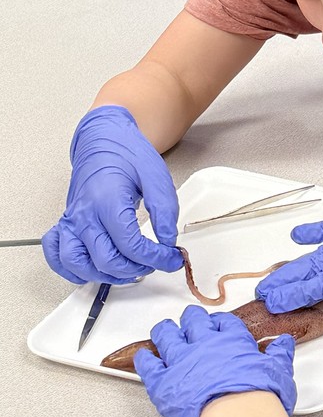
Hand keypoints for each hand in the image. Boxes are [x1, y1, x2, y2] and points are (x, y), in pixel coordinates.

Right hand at [42, 105, 182, 283]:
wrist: (104, 141)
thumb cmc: (128, 156)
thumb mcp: (157, 177)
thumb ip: (165, 211)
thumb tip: (168, 241)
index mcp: (107, 200)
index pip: (130, 245)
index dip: (156, 258)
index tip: (172, 258)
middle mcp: (84, 214)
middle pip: (106, 259)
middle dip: (136, 268)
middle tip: (156, 263)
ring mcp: (71, 220)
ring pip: (78, 264)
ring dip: (106, 275)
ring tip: (129, 269)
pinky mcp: (66, 224)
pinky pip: (56, 256)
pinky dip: (72, 270)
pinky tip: (94, 269)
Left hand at [134, 305, 297, 416]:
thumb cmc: (259, 398)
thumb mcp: (279, 371)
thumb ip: (280, 354)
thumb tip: (284, 343)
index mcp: (231, 341)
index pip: (224, 322)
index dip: (220, 322)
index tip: (218, 324)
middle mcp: (204, 345)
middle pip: (193, 321)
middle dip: (191, 319)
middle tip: (190, 320)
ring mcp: (181, 362)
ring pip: (167, 336)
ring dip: (165, 331)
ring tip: (164, 330)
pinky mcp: (163, 382)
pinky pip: (148, 365)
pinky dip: (145, 359)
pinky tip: (144, 356)